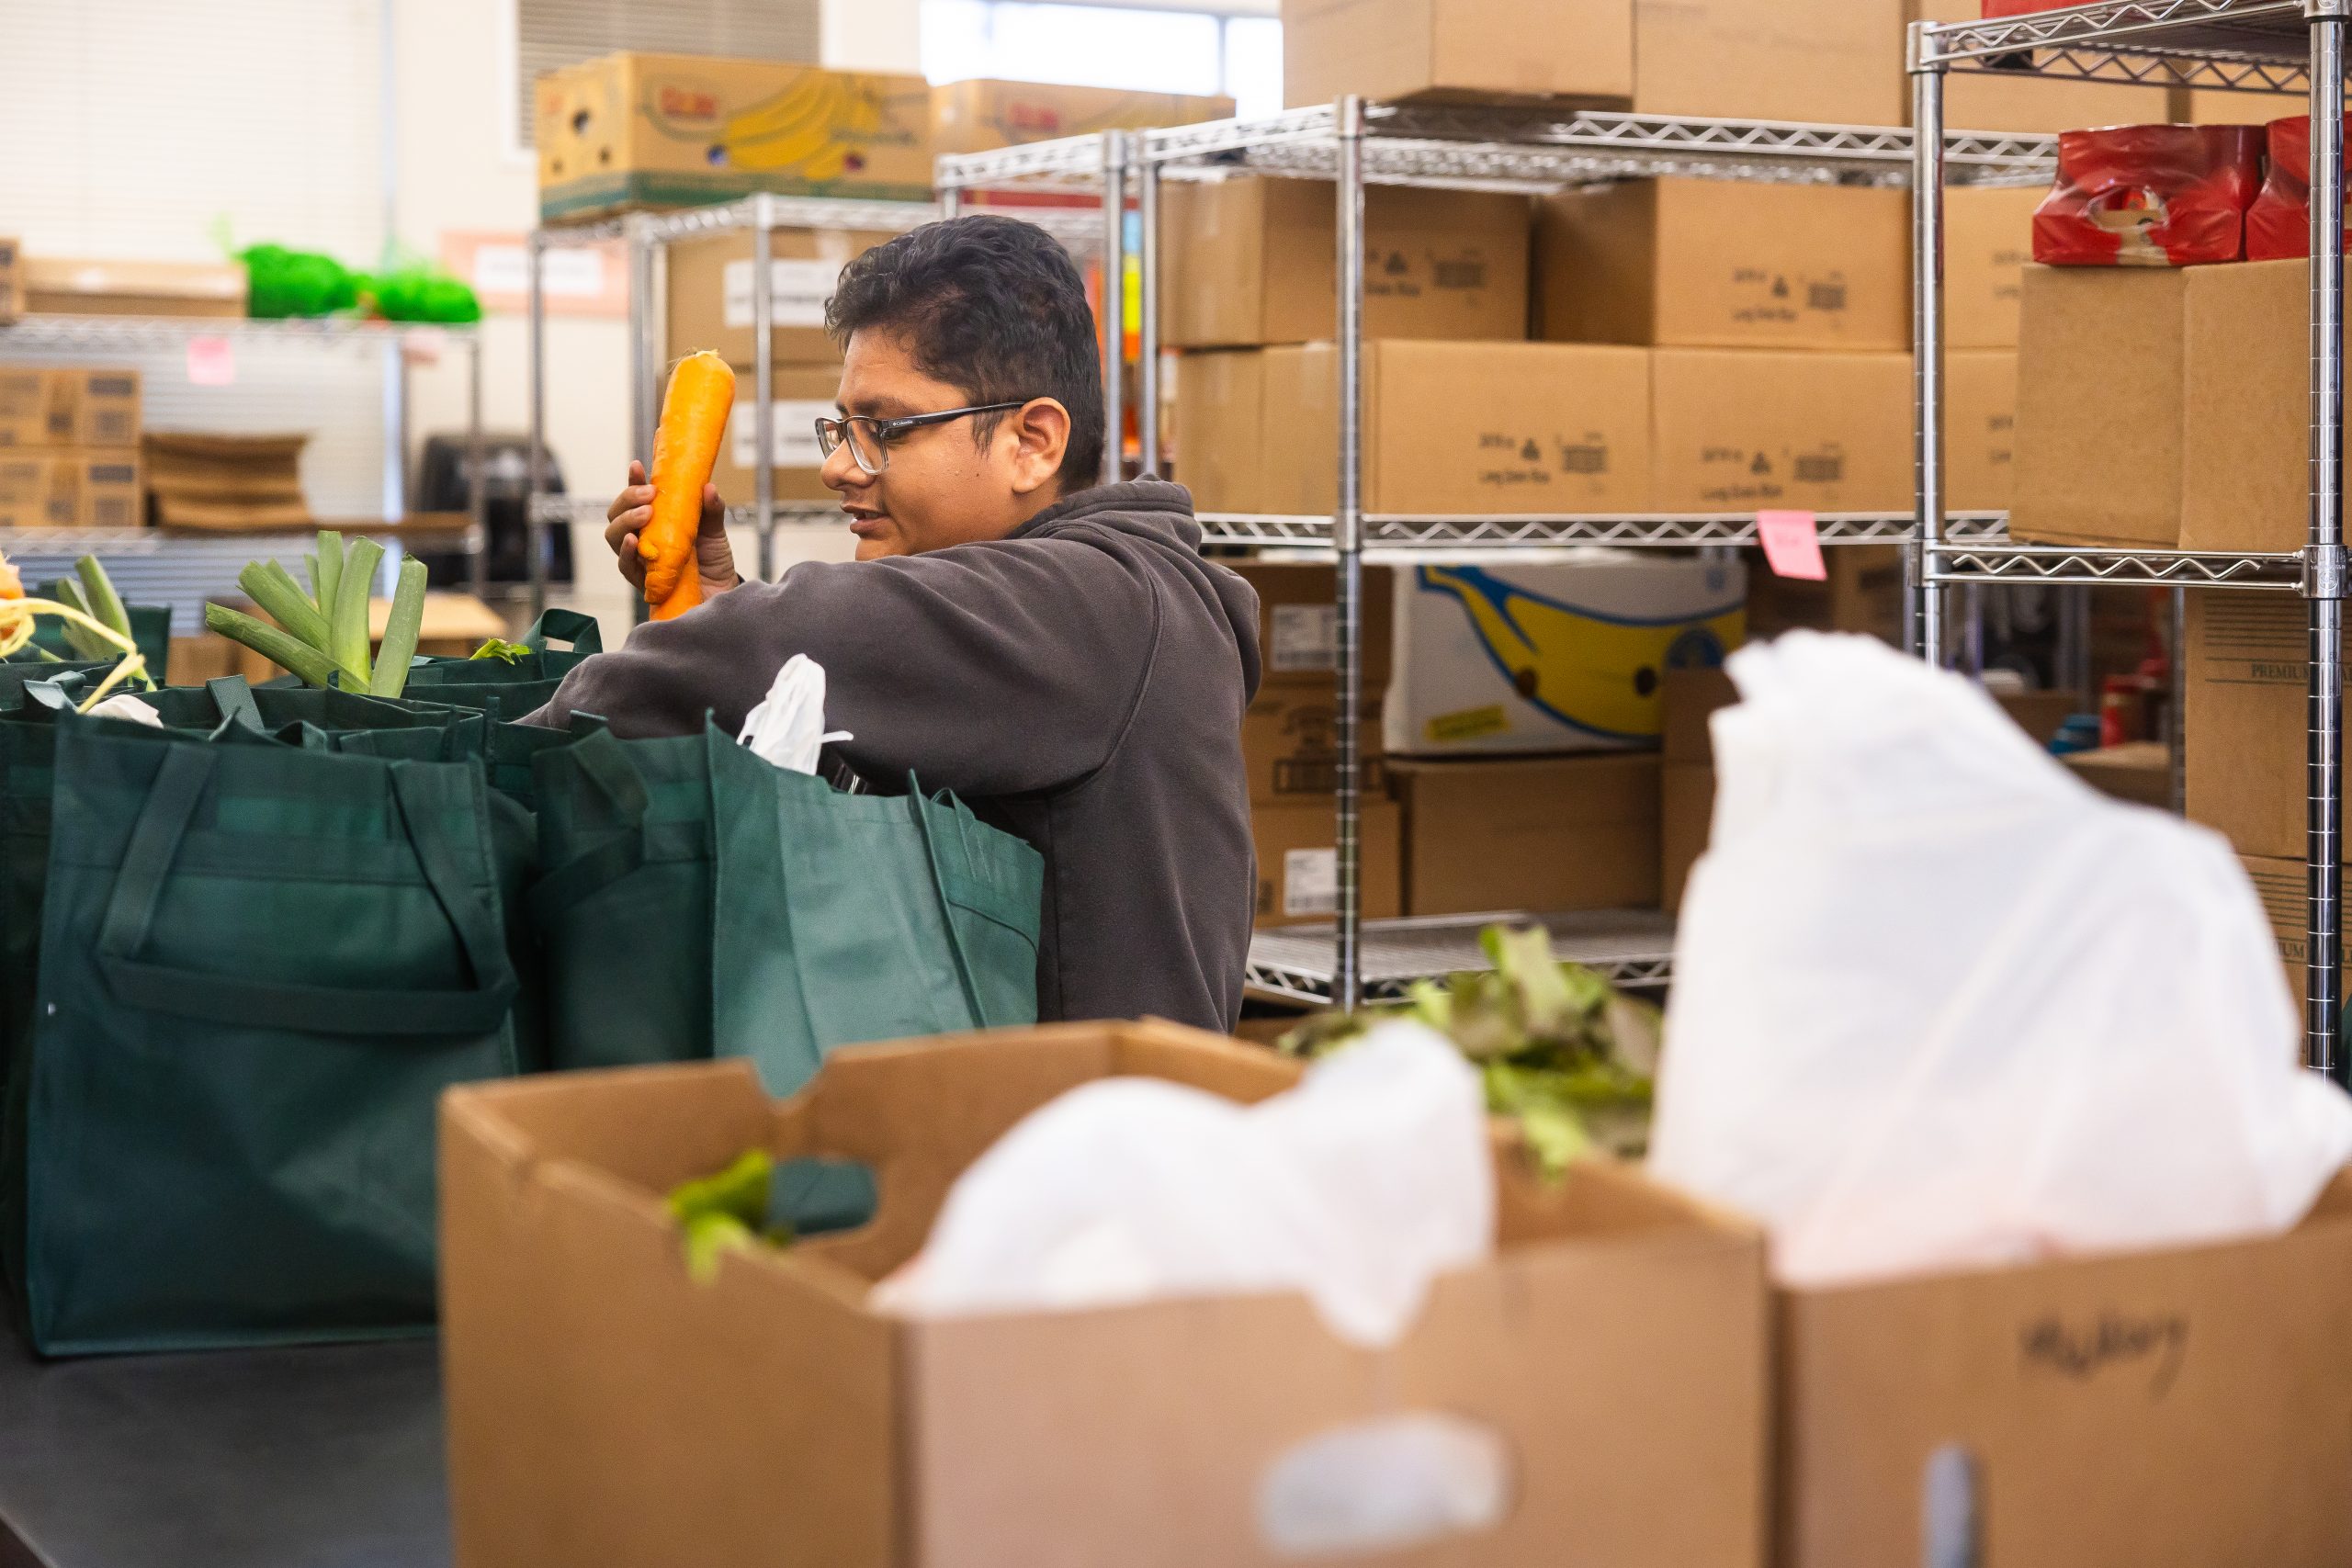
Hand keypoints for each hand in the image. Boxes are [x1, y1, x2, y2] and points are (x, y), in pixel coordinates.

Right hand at [605, 460, 739, 599]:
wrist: (721, 593)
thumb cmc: (712, 560)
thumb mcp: (714, 530)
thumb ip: (711, 509)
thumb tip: (708, 487)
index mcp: (655, 519)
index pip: (636, 497)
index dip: (633, 481)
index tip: (638, 466)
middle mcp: (642, 537)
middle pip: (617, 514)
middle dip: (628, 499)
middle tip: (649, 494)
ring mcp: (639, 559)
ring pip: (614, 536)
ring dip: (626, 521)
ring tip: (645, 514)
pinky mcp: (642, 581)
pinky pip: (625, 565)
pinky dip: (625, 551)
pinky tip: (632, 540)